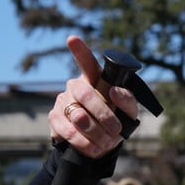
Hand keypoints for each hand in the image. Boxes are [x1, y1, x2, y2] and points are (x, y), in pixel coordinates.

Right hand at [49, 35, 139, 157]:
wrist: (101, 144)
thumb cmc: (116, 122)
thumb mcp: (130, 113)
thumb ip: (128, 101)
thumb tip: (115, 92)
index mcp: (95, 80)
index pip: (87, 62)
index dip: (80, 50)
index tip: (72, 38)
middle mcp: (76, 86)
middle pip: (86, 94)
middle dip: (105, 116)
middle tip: (116, 130)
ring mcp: (62, 101)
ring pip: (78, 116)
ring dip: (98, 133)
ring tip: (107, 140)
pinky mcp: (54, 118)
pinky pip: (69, 132)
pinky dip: (86, 143)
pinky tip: (94, 146)